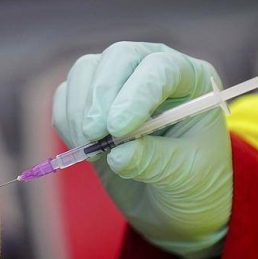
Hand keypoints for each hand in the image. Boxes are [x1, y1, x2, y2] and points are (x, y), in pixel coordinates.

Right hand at [52, 42, 231, 258]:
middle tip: (94, 136)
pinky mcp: (90, 101)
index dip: (137, 93)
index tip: (118, 129)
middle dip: (101, 96)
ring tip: (92, 151)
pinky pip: (65, 96)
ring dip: (79, 111)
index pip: (160, 67)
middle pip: (118, 57)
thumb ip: (155, 162)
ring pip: (85, 71)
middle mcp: (152, 70)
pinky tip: (84, 147)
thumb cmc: (192, 183)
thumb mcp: (187, 177)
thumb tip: (117, 155)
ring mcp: (118, 81)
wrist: (171, 200)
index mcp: (190, 80)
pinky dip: (67, 121)